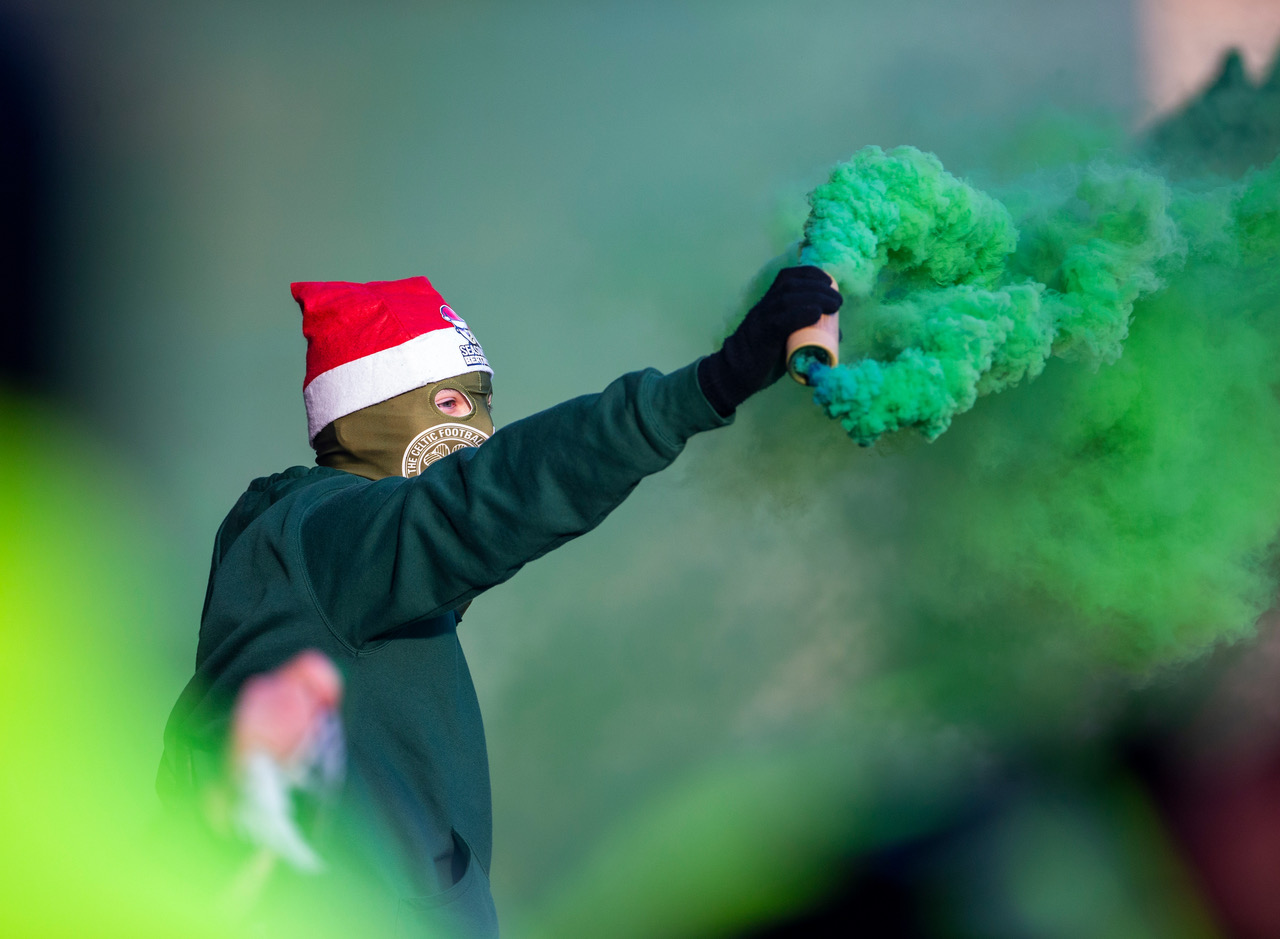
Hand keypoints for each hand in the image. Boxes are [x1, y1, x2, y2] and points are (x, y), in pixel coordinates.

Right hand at [698, 266, 841, 415]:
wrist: (736, 374)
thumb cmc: (764, 357)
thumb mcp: (786, 338)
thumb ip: (805, 332)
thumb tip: (837, 332)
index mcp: (769, 302)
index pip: (789, 276)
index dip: (812, 274)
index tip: (830, 283)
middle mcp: (764, 305)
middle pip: (792, 284)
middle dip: (819, 287)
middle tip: (837, 300)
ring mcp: (762, 319)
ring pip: (788, 298)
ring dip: (815, 297)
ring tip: (833, 306)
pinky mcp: (762, 335)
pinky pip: (781, 319)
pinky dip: (800, 313)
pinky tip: (815, 313)